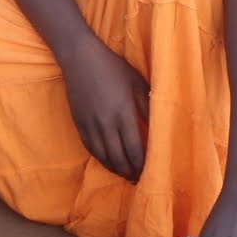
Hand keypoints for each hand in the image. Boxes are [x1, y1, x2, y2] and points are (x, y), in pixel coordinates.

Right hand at [60, 37, 149, 179]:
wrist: (80, 58)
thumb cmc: (113, 67)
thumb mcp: (137, 83)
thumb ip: (147, 107)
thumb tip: (158, 128)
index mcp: (123, 113)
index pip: (134, 149)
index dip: (141, 164)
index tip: (149, 171)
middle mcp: (105, 123)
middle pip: (118, 158)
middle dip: (129, 172)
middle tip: (138, 178)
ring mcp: (90, 124)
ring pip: (102, 156)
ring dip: (114, 168)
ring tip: (124, 173)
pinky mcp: (78, 123)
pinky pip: (90, 148)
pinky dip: (100, 158)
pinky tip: (108, 161)